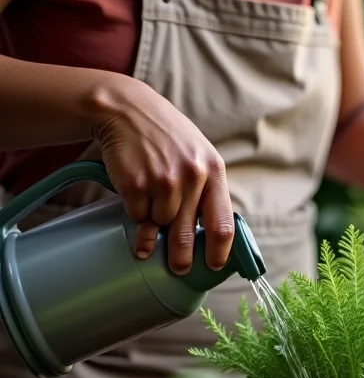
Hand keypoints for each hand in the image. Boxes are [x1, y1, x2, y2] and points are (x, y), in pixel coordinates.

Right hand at [92, 76, 233, 273]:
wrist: (126, 110)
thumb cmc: (167, 138)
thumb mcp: (198, 156)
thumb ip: (207, 191)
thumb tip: (211, 234)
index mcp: (214, 171)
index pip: (223, 225)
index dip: (219, 252)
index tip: (214, 266)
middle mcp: (192, 177)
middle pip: (188, 235)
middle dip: (182, 258)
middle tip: (179, 268)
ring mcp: (163, 180)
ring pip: (160, 225)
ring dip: (154, 226)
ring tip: (150, 207)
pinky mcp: (135, 183)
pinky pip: (137, 216)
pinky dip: (135, 213)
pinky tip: (136, 195)